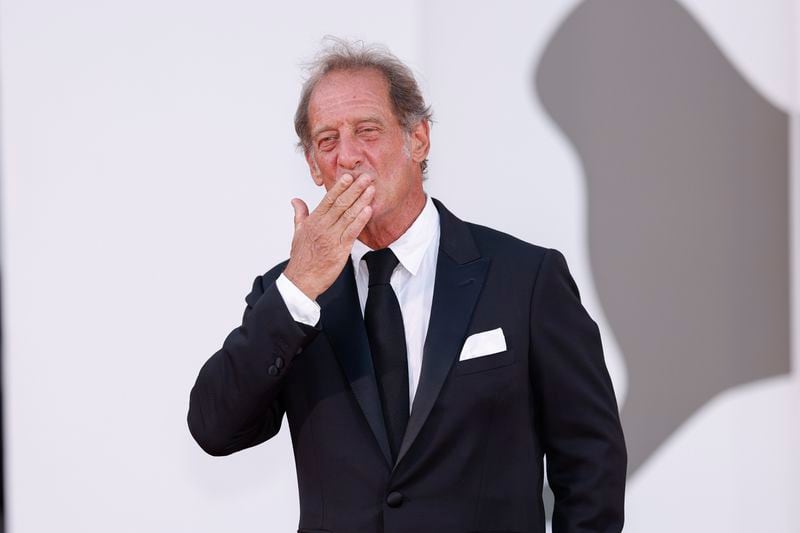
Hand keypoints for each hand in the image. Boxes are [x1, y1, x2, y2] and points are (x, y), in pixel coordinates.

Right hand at [283, 173, 374, 299]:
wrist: (301, 280)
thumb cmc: (301, 258)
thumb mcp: (297, 232)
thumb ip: (300, 214)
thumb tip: (296, 200)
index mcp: (313, 221)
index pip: (328, 200)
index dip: (339, 187)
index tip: (349, 176)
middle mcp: (323, 227)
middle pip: (340, 204)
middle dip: (354, 189)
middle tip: (366, 177)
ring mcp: (332, 238)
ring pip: (348, 215)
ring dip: (361, 201)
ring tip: (371, 190)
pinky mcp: (340, 250)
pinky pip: (352, 232)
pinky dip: (360, 220)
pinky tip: (368, 211)